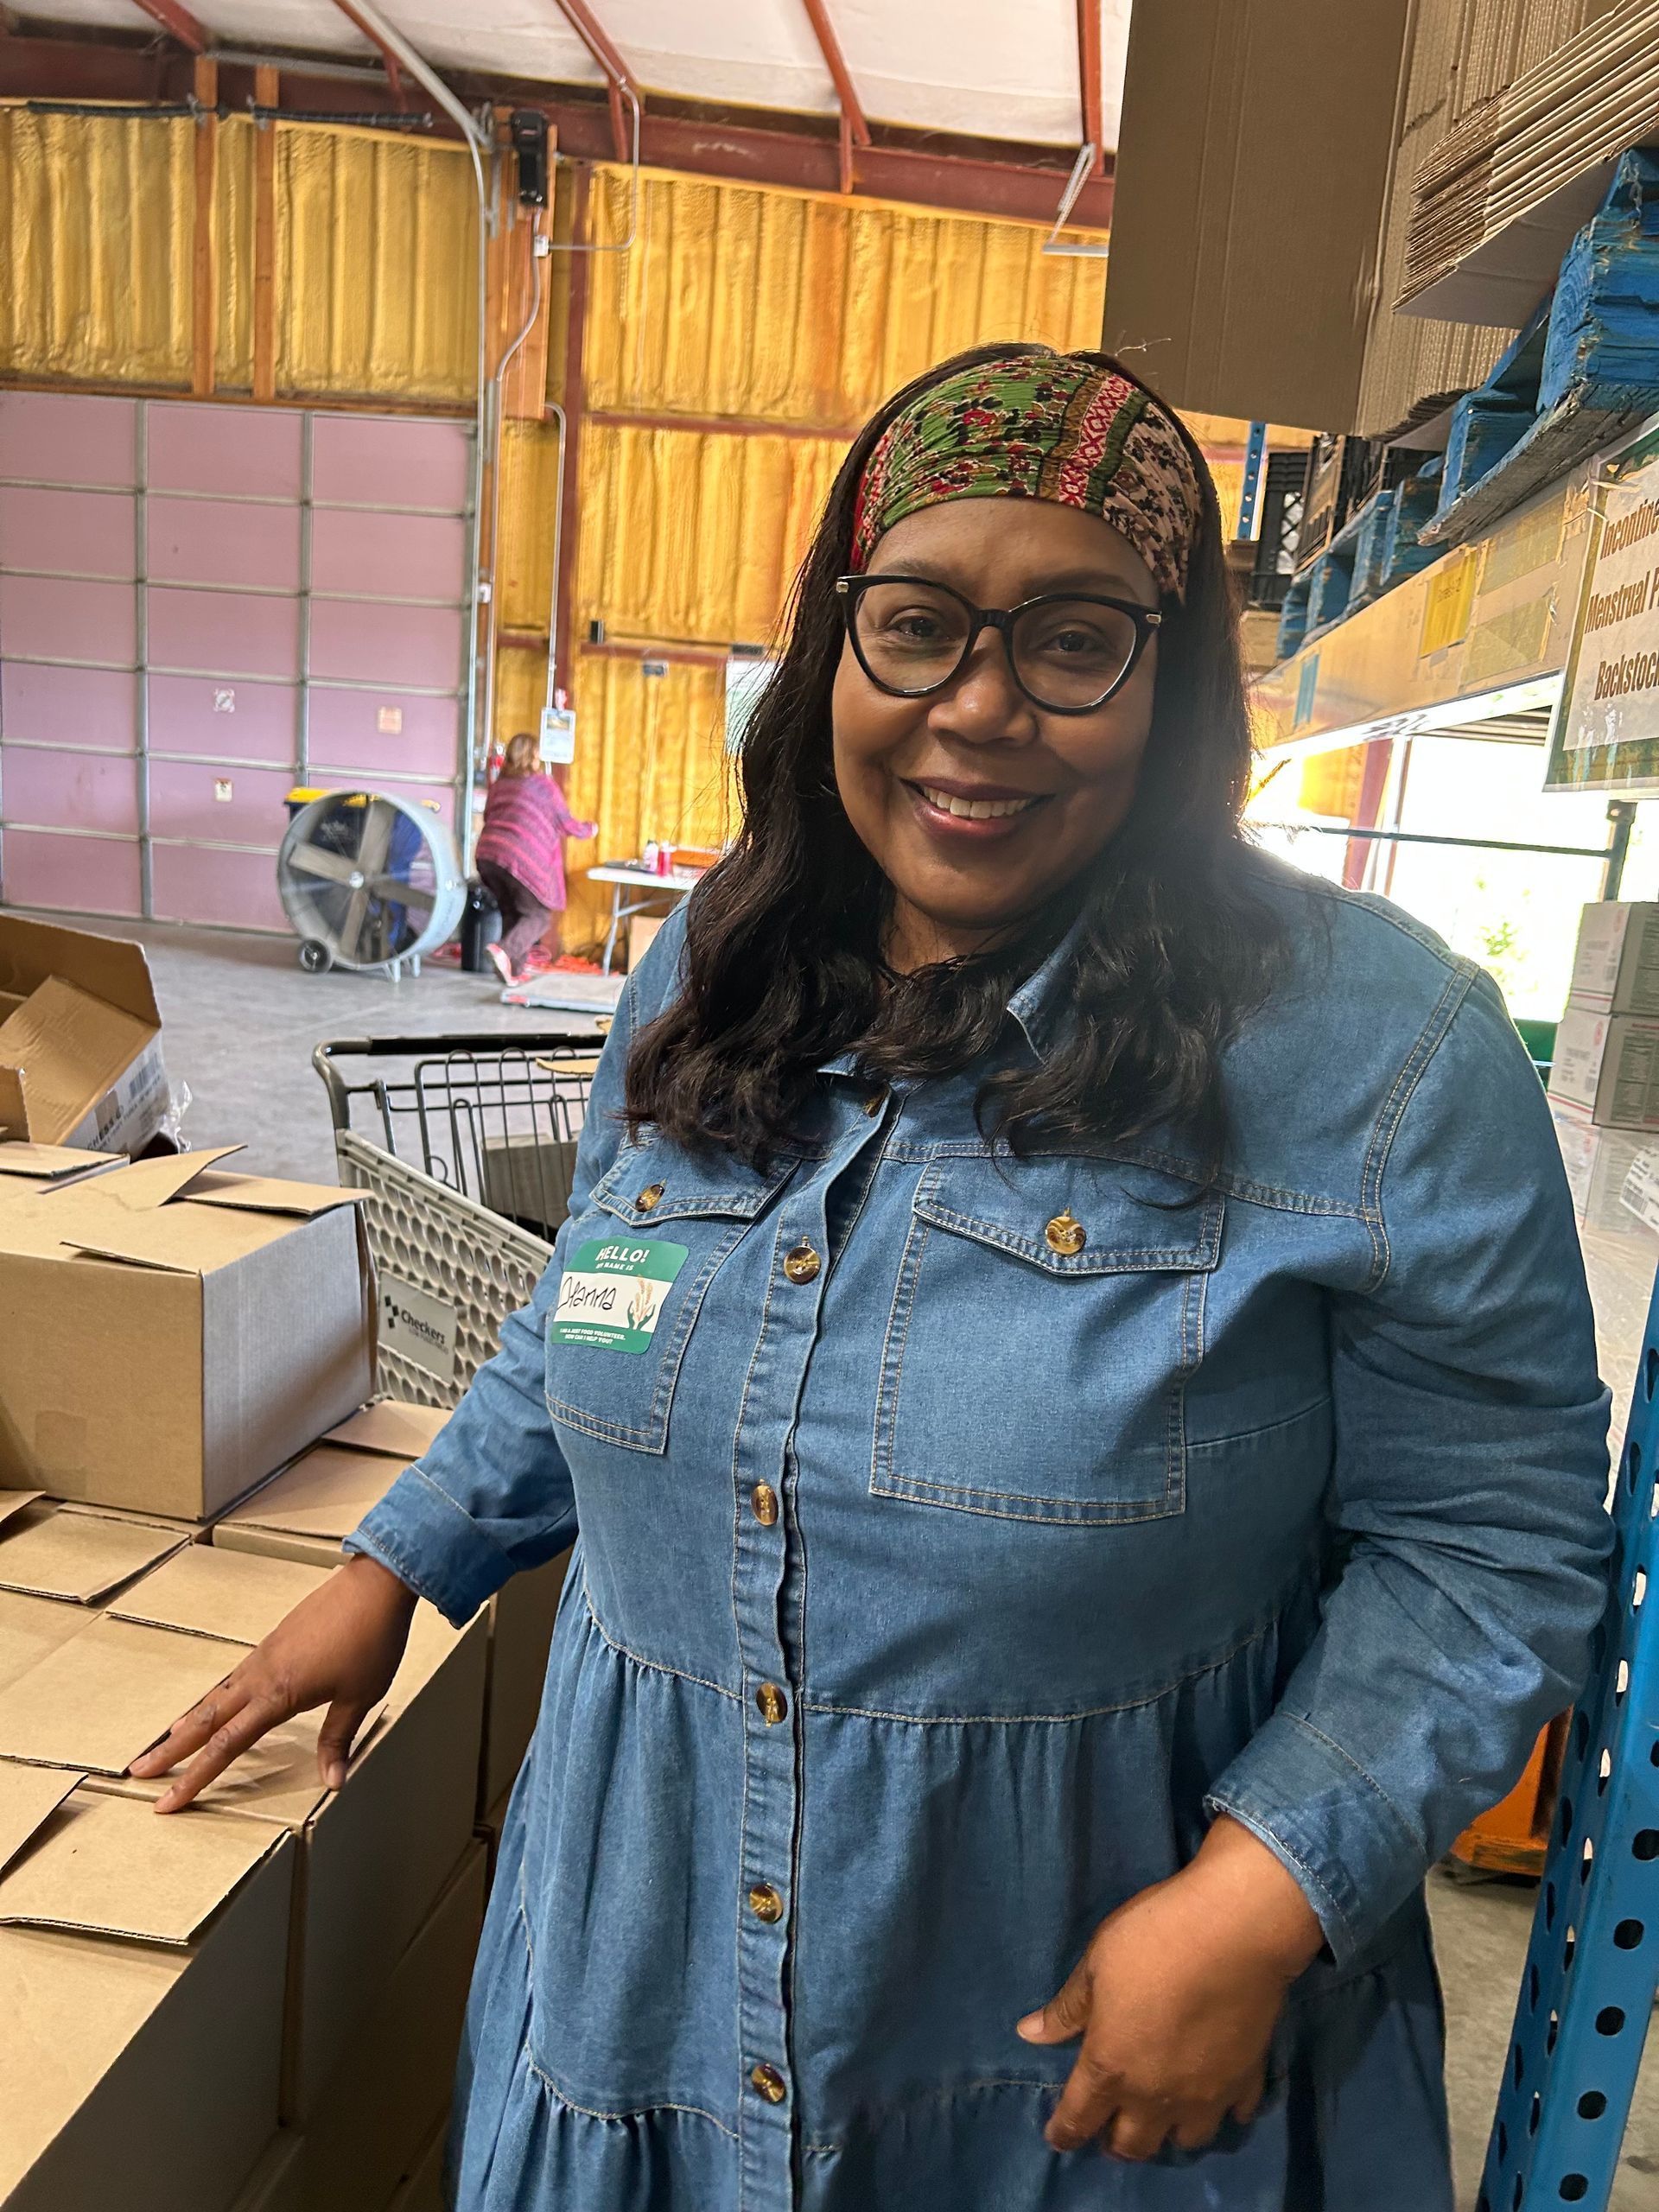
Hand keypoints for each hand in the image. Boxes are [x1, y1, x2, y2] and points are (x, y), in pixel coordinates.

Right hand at [128, 1555, 418, 1812]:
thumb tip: (332, 1782)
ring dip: (189, 1723)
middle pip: (205, 1720)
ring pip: (216, 1696)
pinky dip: (215, 1697)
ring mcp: (264, 1655)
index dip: (195, 1779)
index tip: (167, 1802)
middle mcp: (261, 1675)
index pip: (226, 1747)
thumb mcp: (361, 1696)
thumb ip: (338, 1739)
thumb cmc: (371, 1640)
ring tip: (167, 1742)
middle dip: (171, 1751)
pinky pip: (234, 1677)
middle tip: (138, 1772)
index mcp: (278, 1695)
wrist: (374, 1584)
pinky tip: (216, 1703)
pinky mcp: (274, 1641)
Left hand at [1016, 1815, 1324, 2161]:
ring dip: (1169, 2134)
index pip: (1078, 2119)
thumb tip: (1029, 2034)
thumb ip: (1067, 2008)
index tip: (1058, 2138)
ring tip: (1163, 2116)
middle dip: (1116, 2143)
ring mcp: (1205, 2094)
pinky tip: (1217, 2096)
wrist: (1231, 1931)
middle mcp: (1155, 2095)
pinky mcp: (1245, 2081)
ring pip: (1185, 2141)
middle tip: (1110, 2129)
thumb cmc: (1151, 1939)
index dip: (1064, 2133)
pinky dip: (1222, 2112)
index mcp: (1110, 2066)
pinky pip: (1234, 2115)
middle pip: (1133, 2146)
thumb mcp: (1095, 1965)